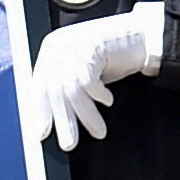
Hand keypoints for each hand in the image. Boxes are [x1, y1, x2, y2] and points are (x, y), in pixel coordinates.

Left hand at [24, 4, 162, 149]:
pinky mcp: (91, 46)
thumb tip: (56, 119)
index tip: (41, 134)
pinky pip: (89, 80)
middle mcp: (58, 47)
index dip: (40, 112)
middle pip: (54, 90)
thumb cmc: (111, 56)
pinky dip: (99, 95)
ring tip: (99, 133)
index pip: (39, 86)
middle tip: (68, 145)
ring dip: (86, 115)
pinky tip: (108, 101)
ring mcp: (74, 45)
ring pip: (72, 89)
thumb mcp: (83, 71)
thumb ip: (67, 87)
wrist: (141, 34)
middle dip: (63, 120)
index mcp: (50, 51)